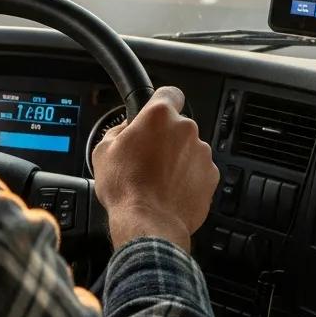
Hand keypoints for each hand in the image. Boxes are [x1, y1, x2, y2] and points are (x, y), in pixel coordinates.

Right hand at [92, 86, 218, 252]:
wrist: (148, 223)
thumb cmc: (125, 188)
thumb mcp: (104, 152)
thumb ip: (118, 130)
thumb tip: (127, 129)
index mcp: (159, 116)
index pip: (169, 93)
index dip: (162, 101)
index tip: (157, 112)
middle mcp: (186, 129)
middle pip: (178, 126)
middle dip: (166, 138)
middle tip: (148, 158)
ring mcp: (202, 152)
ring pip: (189, 149)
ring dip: (178, 159)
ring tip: (158, 179)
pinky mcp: (211, 175)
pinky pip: (199, 170)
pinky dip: (188, 177)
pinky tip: (171, 190)